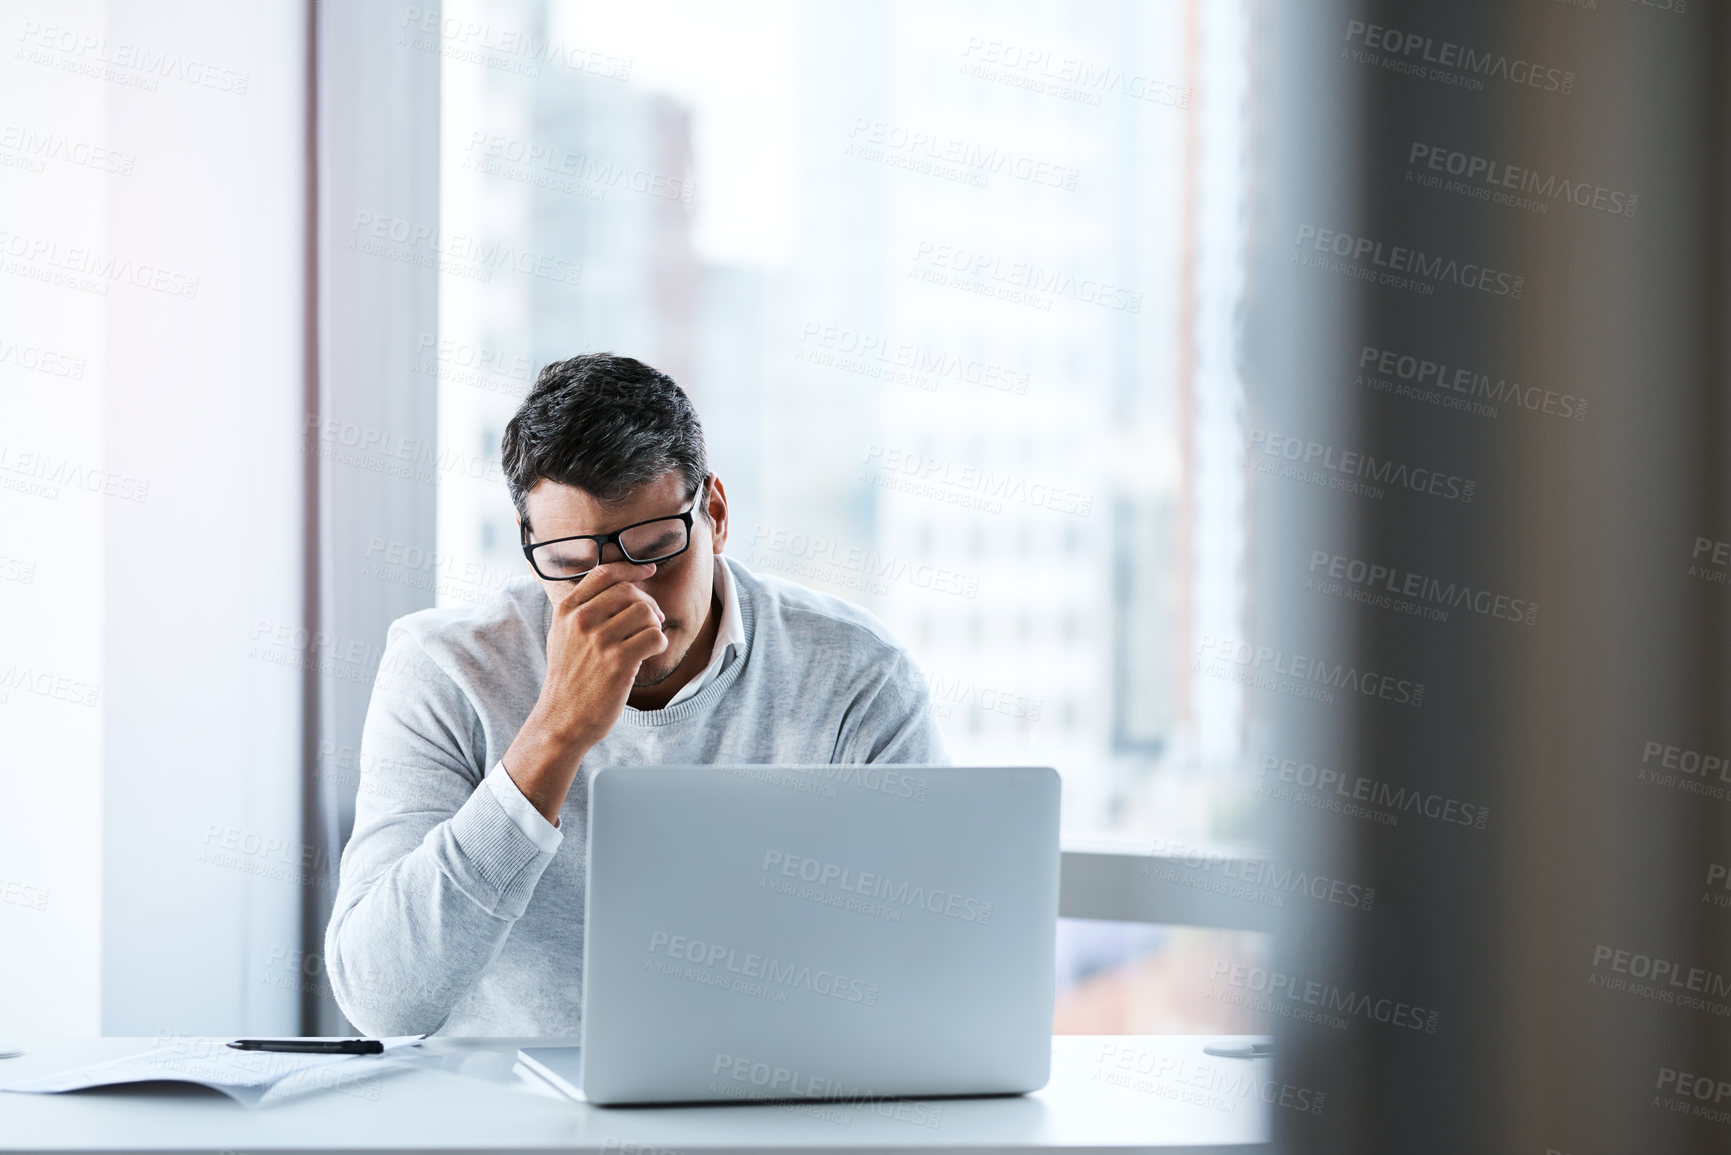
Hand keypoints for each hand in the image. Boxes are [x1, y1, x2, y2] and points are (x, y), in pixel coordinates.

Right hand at [503, 561, 669, 823]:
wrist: (561, 719)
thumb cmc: (568, 678)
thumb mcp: (562, 635)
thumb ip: (582, 607)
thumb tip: (620, 582)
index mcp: (566, 610)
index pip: (605, 573)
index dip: (632, 569)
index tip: (649, 571)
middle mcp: (581, 620)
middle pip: (630, 592)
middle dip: (648, 604)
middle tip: (652, 620)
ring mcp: (599, 641)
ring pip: (646, 613)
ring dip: (655, 626)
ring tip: (647, 640)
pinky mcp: (618, 663)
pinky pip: (655, 637)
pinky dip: (659, 644)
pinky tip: (650, 654)